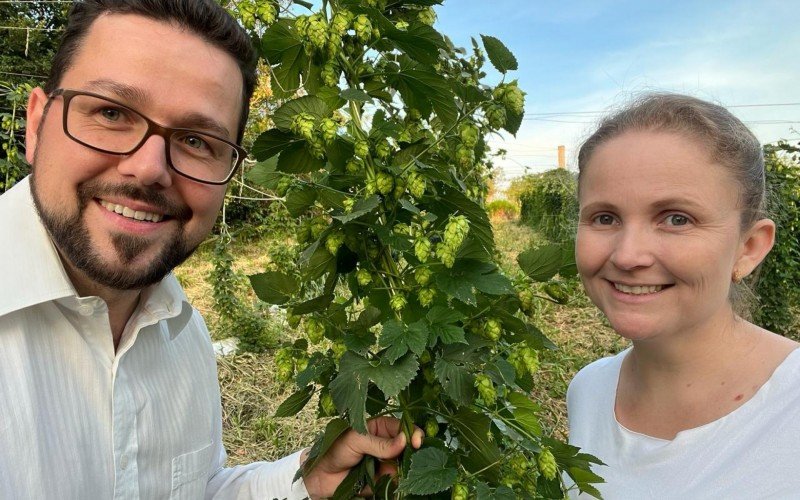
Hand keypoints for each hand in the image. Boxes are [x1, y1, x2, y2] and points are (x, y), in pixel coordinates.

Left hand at [301, 416, 423, 498]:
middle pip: (408, 445)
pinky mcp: (383, 477)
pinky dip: (392, 480)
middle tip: (410, 457)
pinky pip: (395, 478)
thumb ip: (380, 443)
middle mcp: (386, 442)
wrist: (322, 477)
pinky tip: (382, 478)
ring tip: (388, 469)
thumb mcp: (356, 440)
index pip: (402, 427)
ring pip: (403, 462)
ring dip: (401, 467)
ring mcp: (386, 460)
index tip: (416, 442)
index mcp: (380, 427)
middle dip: (411, 451)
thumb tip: (404, 441)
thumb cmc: (336, 450)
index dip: (412, 433)